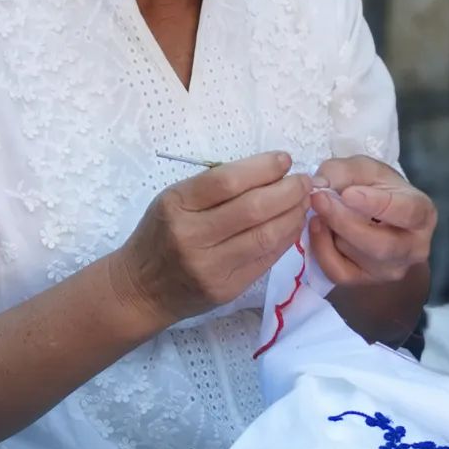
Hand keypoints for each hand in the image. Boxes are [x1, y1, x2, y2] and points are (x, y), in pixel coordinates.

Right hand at [112, 153, 311, 324]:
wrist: (142, 289)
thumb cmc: (160, 234)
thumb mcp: (174, 200)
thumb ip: (214, 187)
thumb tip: (270, 171)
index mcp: (176, 206)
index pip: (227, 181)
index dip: (263, 168)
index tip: (285, 160)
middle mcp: (192, 237)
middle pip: (253, 209)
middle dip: (288, 191)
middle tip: (305, 180)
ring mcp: (210, 267)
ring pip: (265, 236)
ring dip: (293, 215)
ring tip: (305, 201)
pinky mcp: (227, 289)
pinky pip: (265, 260)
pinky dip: (286, 239)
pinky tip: (293, 224)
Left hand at [309, 156, 435, 286]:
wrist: (373, 211)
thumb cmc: (374, 186)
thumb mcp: (363, 168)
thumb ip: (343, 171)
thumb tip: (319, 186)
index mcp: (422, 213)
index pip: (407, 213)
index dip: (377, 205)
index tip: (348, 194)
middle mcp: (415, 248)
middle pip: (382, 245)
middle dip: (345, 221)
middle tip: (319, 199)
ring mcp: (392, 269)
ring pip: (360, 258)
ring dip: (333, 232)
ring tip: (319, 209)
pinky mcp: (366, 280)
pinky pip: (340, 273)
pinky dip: (322, 250)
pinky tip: (317, 228)